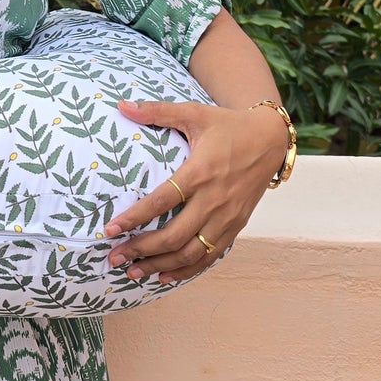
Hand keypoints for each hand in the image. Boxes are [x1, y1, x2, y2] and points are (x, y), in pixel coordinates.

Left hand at [101, 98, 288, 284]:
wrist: (271, 139)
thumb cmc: (228, 125)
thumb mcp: (194, 112)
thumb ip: (157, 111)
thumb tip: (121, 104)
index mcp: (200, 171)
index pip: (161, 201)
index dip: (134, 217)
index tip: (109, 229)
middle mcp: (214, 199)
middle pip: (173, 235)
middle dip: (140, 249)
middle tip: (114, 257)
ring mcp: (227, 217)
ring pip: (191, 252)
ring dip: (160, 265)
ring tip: (133, 272)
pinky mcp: (236, 226)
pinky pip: (210, 255)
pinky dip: (186, 269)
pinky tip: (164, 275)